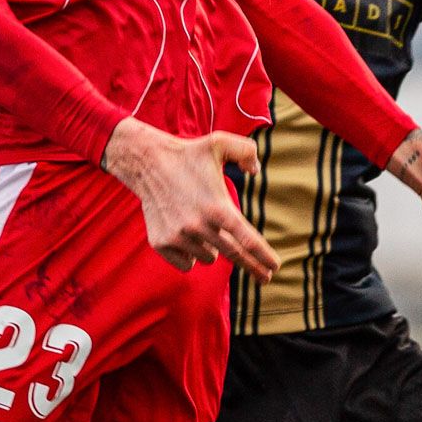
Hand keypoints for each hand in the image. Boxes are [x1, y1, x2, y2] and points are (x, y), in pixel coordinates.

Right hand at [102, 119, 278, 281]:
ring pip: (209, 258)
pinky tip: (186, 236)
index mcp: (217, 207)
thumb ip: (246, 152)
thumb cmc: (188, 154)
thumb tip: (255, 171)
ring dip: (213, 248)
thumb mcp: (220, 143)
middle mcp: (199, 226)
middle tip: (265, 278)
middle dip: (253, 267)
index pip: (247, 240)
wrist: (147, 163)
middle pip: (233, 255)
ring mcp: (179, 237)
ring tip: (202, 225)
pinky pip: (186, 263)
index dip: (263, 256)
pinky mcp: (162, 243)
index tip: (275, 268)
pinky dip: (190, 255)